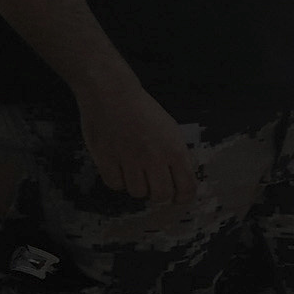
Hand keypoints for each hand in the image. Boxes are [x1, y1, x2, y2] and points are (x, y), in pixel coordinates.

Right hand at [73, 74, 196, 220]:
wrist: (113, 94)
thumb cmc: (144, 110)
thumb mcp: (171, 130)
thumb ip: (178, 154)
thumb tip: (183, 177)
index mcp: (174, 150)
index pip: (187, 187)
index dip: (183, 198)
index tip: (177, 199)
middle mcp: (154, 158)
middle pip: (161, 195)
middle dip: (159, 195)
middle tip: (153, 186)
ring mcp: (129, 160)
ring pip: (137, 193)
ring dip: (137, 187)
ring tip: (134, 173)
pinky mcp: (107, 159)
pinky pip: (115, 185)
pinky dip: (117, 181)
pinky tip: (118, 170)